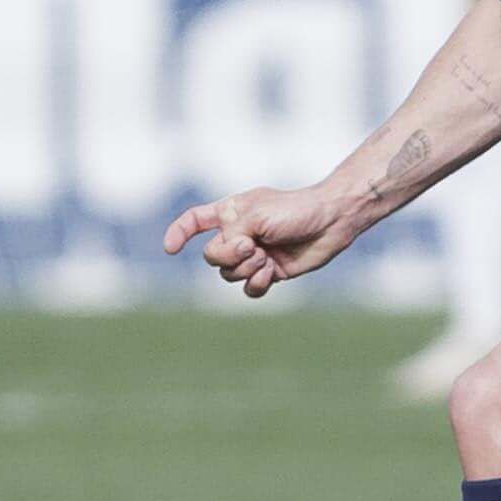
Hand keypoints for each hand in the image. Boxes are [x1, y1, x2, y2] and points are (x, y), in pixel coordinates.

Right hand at [162, 185, 359, 297]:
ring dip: (246, 268)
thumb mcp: (255, 216)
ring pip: (228, 275)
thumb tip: (226, 257)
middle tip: (253, 246)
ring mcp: (254, 255)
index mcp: (231, 212)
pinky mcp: (269, 272)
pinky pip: (248, 289)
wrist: (331, 222)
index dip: (178, 233)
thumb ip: (230, 236)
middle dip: (228, 255)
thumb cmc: (296, 210)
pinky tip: (271, 273)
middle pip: (211, 256)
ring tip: (266, 257)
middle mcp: (239, 234)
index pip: (195, 221)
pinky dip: (256, 283)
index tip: (170, 248)